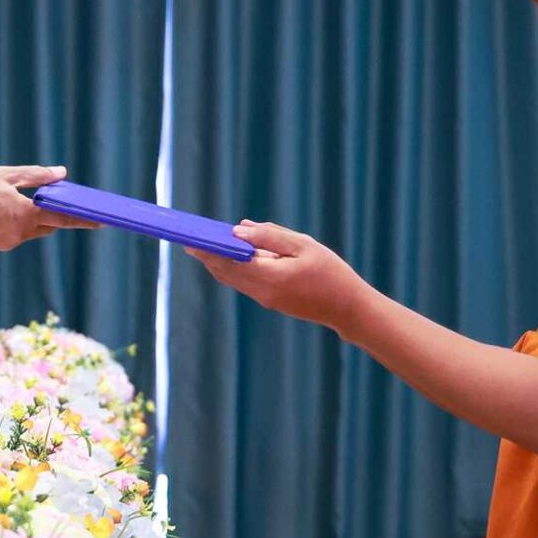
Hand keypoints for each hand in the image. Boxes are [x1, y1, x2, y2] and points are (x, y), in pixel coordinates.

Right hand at [0, 165, 93, 250]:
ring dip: (33, 217)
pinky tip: (0, 209)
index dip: (84, 218)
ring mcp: (8, 242)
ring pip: (31, 229)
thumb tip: (61, 173)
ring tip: (18, 198)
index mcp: (24, 213)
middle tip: (60, 199)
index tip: (103, 221)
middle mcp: (19, 232)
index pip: (62, 217)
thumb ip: (35, 176)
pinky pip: (15, 233)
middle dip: (54, 213)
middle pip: (48, 224)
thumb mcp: (4, 175)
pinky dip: (16, 222)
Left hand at [189, 220, 363, 330]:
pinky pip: (244, 283)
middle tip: (190, 238)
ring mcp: (265, 299)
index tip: (191, 237)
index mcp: (270, 276)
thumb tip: (238, 229)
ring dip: (218, 262)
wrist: (347, 308)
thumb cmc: (330, 272)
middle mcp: (262, 292)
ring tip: (204, 244)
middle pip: (225, 272)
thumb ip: (270, 236)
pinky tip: (231, 255)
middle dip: (207, 255)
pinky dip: (233, 268)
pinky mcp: (270, 301)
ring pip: (232, 279)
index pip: (229, 261)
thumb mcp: (303, 245)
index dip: (208, 249)